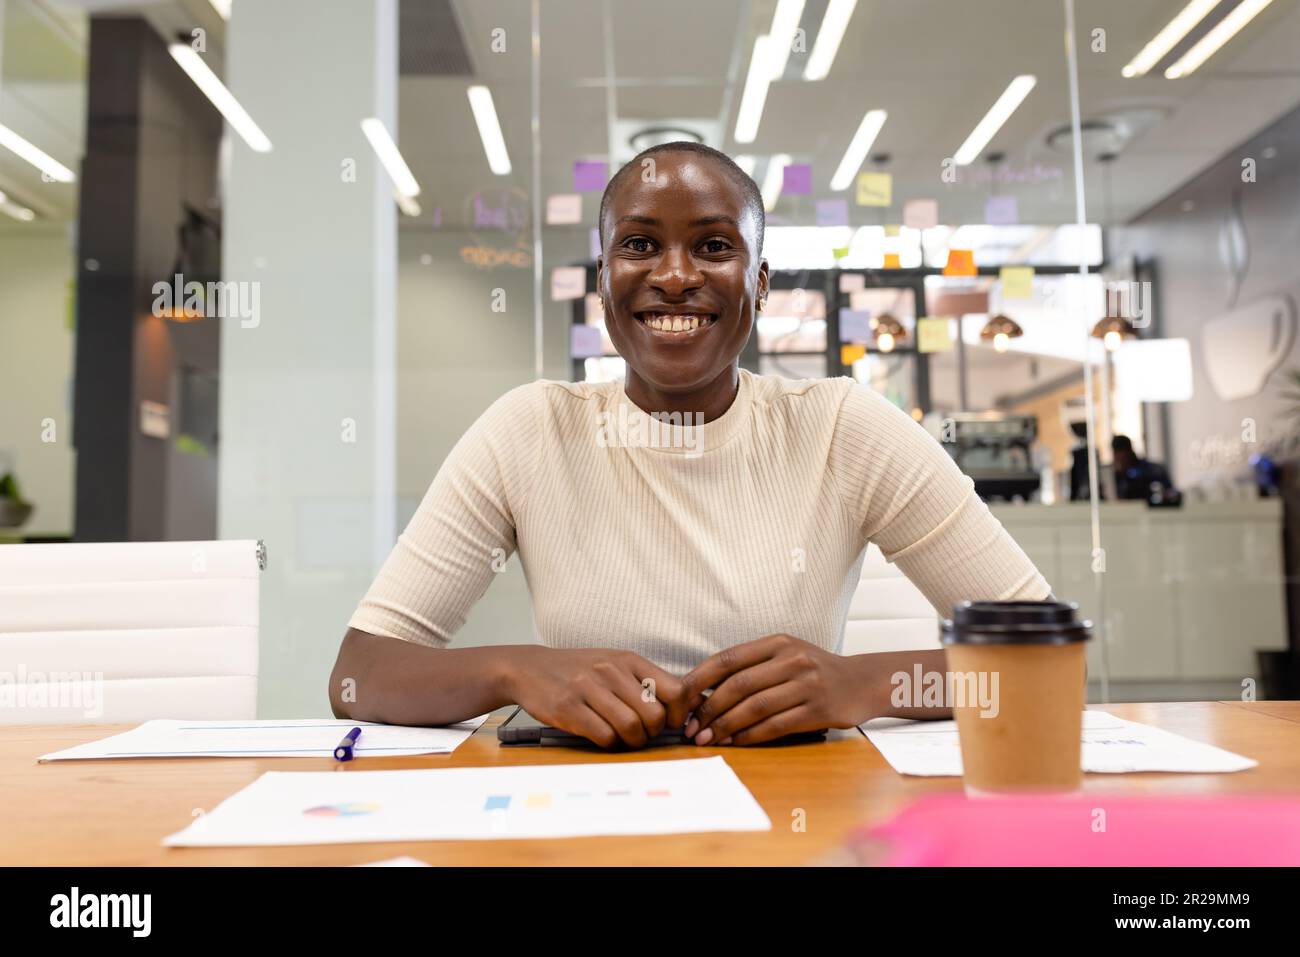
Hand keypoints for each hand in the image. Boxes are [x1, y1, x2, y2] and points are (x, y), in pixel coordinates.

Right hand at [506, 647, 687, 749]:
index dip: (678, 713)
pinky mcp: (568, 708)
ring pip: (630, 727)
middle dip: (653, 733)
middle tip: (642, 734)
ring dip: (632, 742)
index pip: (675, 689)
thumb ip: (644, 680)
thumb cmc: (579, 670)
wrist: (529, 668)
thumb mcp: (614, 664)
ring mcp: (588, 688)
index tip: (669, 722)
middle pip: (654, 714)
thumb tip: (685, 705)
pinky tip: (603, 737)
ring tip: (624, 739)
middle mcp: (611, 671)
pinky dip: (609, 744)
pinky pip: (603, 736)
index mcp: (628, 660)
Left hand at [681, 634, 868, 745]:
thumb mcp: (786, 655)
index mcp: (778, 642)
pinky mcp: (818, 710)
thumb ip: (752, 665)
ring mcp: (807, 685)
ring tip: (706, 739)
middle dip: (708, 709)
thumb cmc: (814, 670)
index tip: (680, 698)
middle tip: (690, 727)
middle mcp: (792, 660)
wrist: (861, 682)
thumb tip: (704, 688)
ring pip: (754, 708)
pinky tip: (734, 742)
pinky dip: (750, 736)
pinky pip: (775, 726)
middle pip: (738, 685)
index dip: (700, 679)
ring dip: (724, 726)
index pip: (728, 658)